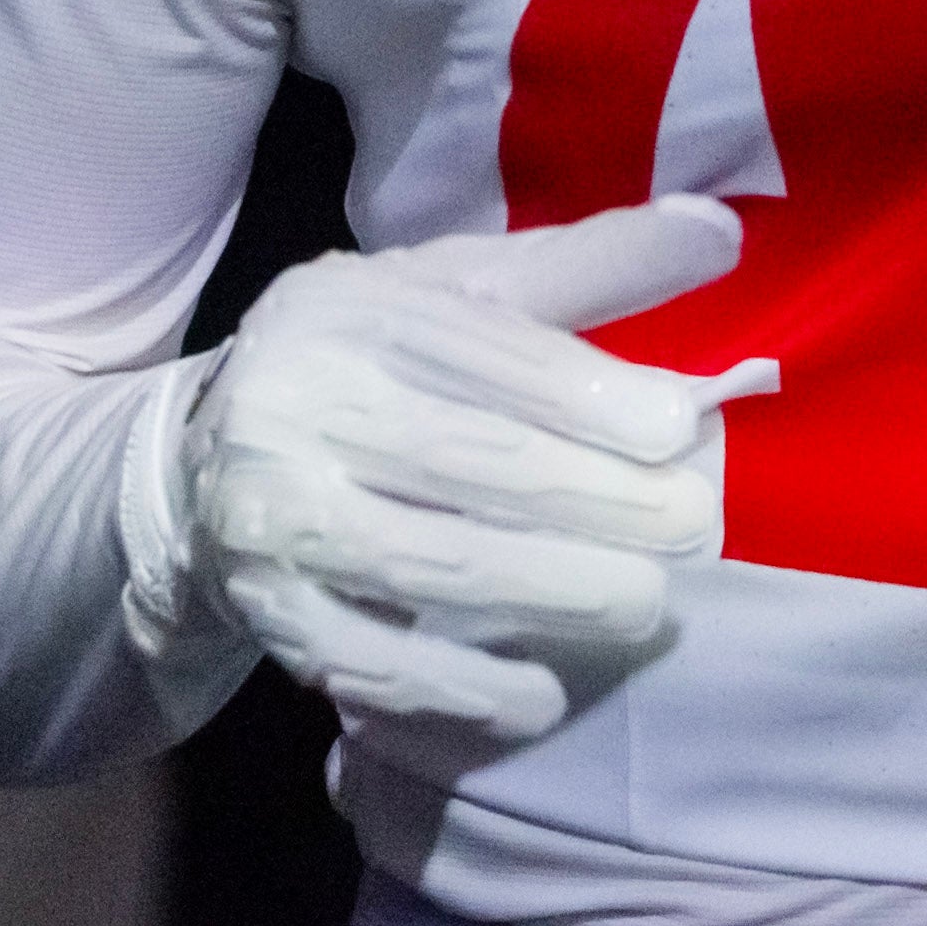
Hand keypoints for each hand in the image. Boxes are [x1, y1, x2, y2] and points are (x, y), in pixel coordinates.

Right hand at [153, 196, 743, 740]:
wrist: (206, 464)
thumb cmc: (375, 366)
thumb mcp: (463, 293)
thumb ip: (588, 266)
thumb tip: (720, 229)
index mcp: (349, 310)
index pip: (480, 352)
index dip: (584, 392)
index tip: (678, 428)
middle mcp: (294, 402)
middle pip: (461, 458)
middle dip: (591, 499)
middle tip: (695, 528)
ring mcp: (268, 514)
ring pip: (423, 561)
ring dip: (544, 591)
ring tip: (645, 606)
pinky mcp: (263, 613)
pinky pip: (369, 659)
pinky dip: (457, 685)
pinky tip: (538, 696)